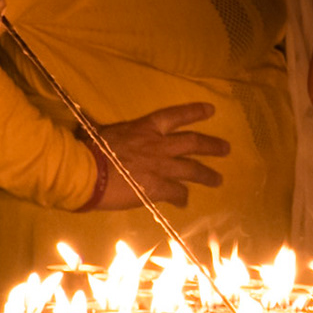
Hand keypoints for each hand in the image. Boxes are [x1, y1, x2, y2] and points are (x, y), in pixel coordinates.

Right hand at [87, 102, 228, 209]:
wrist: (86, 172)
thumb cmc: (88, 149)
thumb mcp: (101, 132)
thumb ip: (111, 133)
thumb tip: (97, 128)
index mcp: (145, 128)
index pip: (175, 116)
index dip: (194, 112)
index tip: (211, 110)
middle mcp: (158, 145)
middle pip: (192, 142)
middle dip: (211, 145)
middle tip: (227, 148)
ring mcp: (160, 167)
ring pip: (191, 169)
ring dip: (206, 174)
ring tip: (219, 180)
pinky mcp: (157, 188)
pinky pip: (176, 193)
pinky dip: (182, 198)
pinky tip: (185, 202)